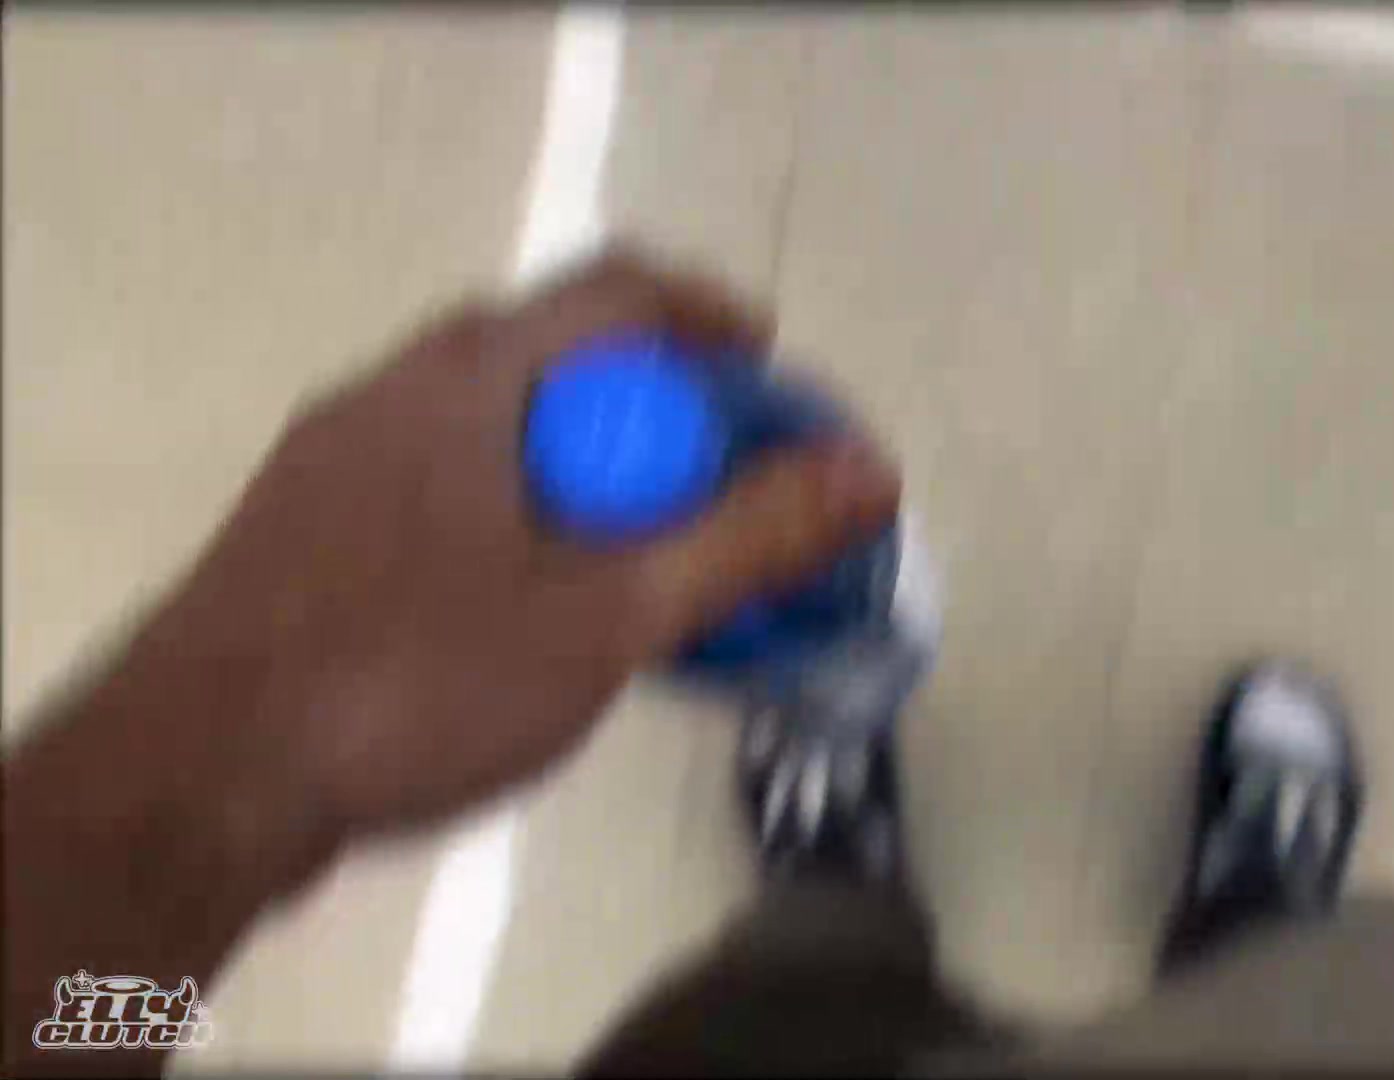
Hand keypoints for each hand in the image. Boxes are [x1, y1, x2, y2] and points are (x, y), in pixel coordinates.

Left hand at [118, 249, 900, 852]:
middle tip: (724, 487)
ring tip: (649, 560)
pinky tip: (543, 614)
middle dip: (660, 413)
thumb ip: (745, 538)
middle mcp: (393, 394)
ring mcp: (334, 467)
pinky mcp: (304, 542)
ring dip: (591, 475)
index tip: (776, 376)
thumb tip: (872, 469)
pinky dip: (524, 519)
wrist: (190, 788)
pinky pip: (444, 492)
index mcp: (468, 379)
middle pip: (558, 359)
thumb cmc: (412, 678)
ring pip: (496, 433)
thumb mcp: (608, 615)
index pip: (617, 291)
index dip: (714, 319)